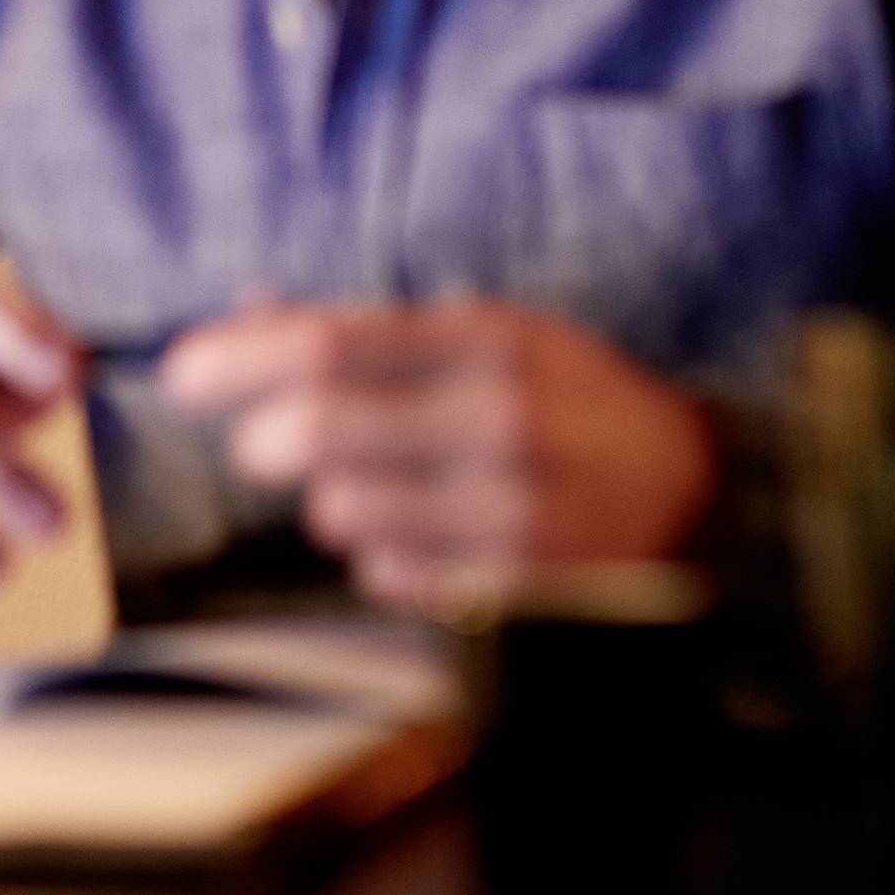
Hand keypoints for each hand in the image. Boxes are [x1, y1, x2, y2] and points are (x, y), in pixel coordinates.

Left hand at [158, 295, 718, 613]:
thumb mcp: (491, 338)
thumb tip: (250, 304)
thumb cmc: (576, 406)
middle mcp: (500, 422)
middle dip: (265, 439)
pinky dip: (380, 556)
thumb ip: (370, 329)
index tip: (180, 372)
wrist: (714, 499)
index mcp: (489, 342)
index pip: (332, 344)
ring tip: (367, 488)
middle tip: (256, 445)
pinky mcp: (520, 590)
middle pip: (324, 429)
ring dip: (329, 501)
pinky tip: (416, 536)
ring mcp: (513, 512)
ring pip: (346, 510)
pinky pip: (393, 576)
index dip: (240, 358)